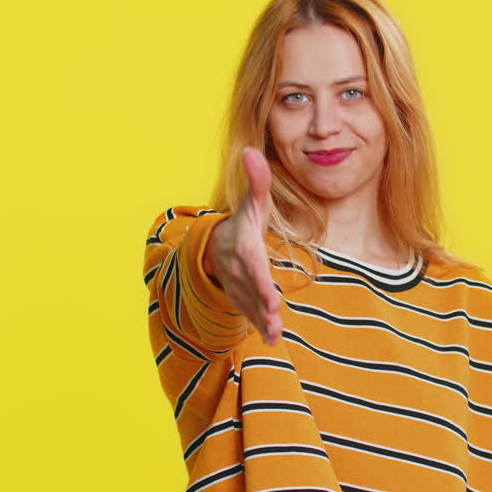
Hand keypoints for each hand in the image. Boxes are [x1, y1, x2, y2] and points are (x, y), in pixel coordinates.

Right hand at [203, 147, 283, 345]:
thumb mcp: (251, 204)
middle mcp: (238, 270)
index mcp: (242, 247)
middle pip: (250, 288)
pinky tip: (273, 340)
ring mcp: (238, 287)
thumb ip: (257, 181)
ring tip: (275, 334)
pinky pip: (250, 314)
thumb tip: (251, 151)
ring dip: (261, 320)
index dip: (258, 278)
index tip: (270, 293)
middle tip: (273, 314)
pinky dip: (260, 328)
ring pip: (249, 305)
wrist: (216, 248)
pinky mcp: (242, 299)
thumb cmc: (243, 225)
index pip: (251, 264)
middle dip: (260, 302)